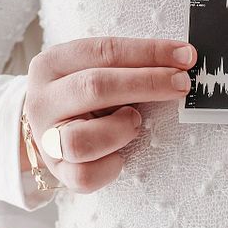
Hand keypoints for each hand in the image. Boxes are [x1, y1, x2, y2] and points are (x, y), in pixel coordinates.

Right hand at [23, 36, 197, 191]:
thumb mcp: (97, 71)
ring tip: (134, 123)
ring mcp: (46, 139)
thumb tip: (180, 64)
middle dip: (146, 84)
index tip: (185, 56)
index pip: (104, 51)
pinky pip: (86, 176)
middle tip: (181, 84)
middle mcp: (42, 100)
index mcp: (52, 64)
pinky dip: (112, 167)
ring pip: (80, 140)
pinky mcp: (58, 171)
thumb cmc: (85, 98)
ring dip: (120, 130)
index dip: (148, 52)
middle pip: (94, 87)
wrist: (51, 131)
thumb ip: (129, 66)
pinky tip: (122, 155)